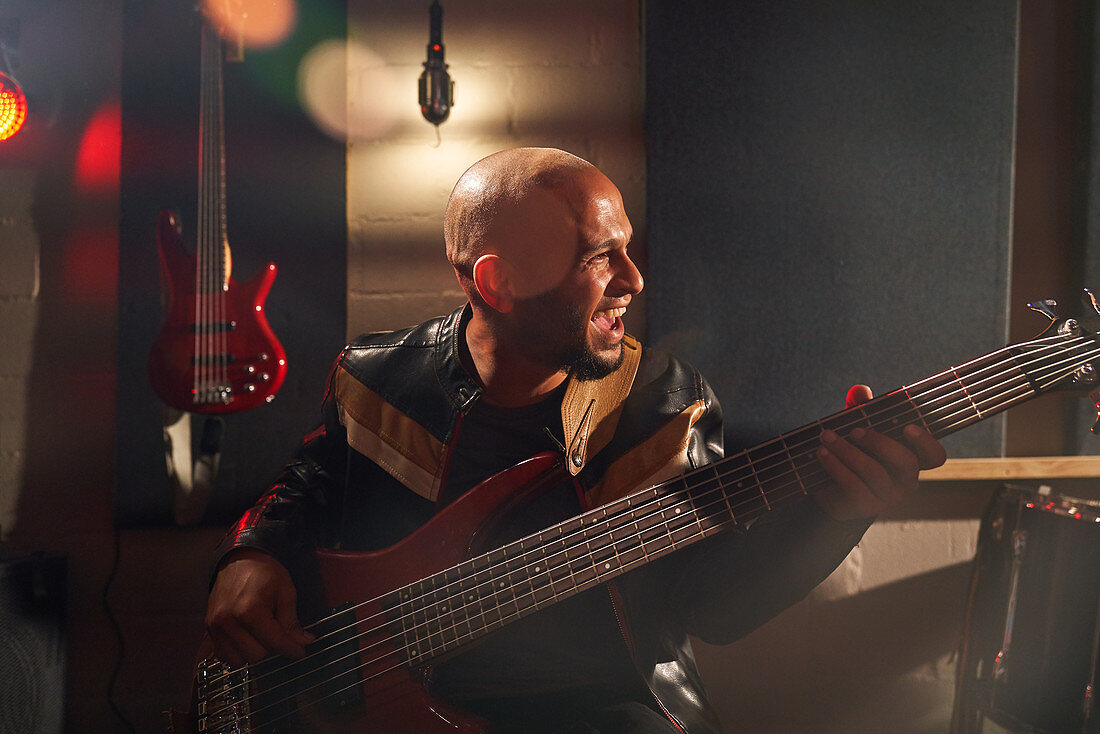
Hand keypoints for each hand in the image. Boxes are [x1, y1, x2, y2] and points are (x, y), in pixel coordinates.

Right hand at [203, 548, 313, 665]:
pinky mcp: (209, 628)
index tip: (300, 651)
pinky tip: (248, 640)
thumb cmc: (263, 571)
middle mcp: (228, 621)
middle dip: (272, 648)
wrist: (240, 558)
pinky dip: (237, 652)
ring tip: (263, 635)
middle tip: (281, 635)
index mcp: (250, 610)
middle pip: (256, 655)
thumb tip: (303, 641)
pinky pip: (223, 655)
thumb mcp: (285, 591)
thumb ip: (292, 620)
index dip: (292, 648)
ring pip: (239, 659)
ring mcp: (216, 626)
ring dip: (254, 652)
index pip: (274, 642)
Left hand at [813, 384, 946, 520]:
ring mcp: (886, 499)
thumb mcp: (856, 426)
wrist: (826, 486)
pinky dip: (835, 467)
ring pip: (874, 473)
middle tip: (854, 431)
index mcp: (911, 460)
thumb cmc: (851, 451)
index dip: (926, 442)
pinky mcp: (864, 509)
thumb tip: (859, 391)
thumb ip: (861, 408)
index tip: (907, 427)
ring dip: (848, 451)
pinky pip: (853, 488)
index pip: (934, 456)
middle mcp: (905, 482)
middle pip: (906, 462)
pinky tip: (821, 453)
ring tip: (826, 437)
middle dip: (878, 442)